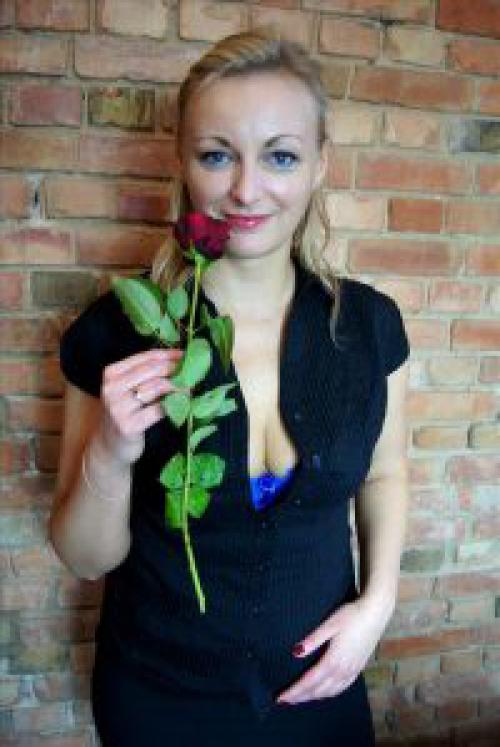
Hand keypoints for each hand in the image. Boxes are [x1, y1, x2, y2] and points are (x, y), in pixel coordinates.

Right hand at [98, 348, 183, 463]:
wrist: (109, 445)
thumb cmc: (125, 413)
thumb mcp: (128, 389)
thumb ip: (147, 374)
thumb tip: (179, 360)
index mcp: (112, 374)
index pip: (146, 357)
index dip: (169, 354)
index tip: (186, 355)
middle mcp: (112, 388)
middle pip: (152, 370)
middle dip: (176, 368)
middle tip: (193, 370)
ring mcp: (119, 408)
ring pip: (157, 387)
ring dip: (178, 385)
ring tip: (191, 386)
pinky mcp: (129, 425)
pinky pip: (159, 409)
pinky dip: (174, 404)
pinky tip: (184, 403)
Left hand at [276, 596, 391, 705]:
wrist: (376, 613)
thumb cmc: (351, 615)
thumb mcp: (330, 624)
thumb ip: (313, 640)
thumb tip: (295, 653)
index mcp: (333, 660)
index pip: (309, 681)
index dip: (294, 691)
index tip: (280, 698)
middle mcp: (343, 670)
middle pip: (319, 690)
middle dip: (301, 697)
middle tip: (285, 700)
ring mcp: (353, 670)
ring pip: (331, 691)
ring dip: (314, 697)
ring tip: (301, 698)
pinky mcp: (359, 668)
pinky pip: (342, 687)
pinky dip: (330, 693)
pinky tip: (325, 692)